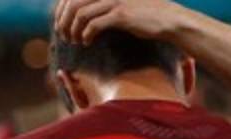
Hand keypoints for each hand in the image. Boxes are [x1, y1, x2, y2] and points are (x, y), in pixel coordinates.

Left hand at [54, 0, 177, 44]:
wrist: (169, 19)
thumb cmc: (146, 15)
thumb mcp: (121, 5)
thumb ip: (103, 6)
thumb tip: (83, 16)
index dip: (62, 10)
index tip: (61, 24)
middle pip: (72, 2)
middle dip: (63, 21)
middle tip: (64, 35)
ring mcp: (114, 0)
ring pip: (80, 13)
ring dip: (72, 30)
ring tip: (74, 41)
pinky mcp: (121, 15)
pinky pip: (94, 24)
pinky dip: (85, 35)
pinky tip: (86, 43)